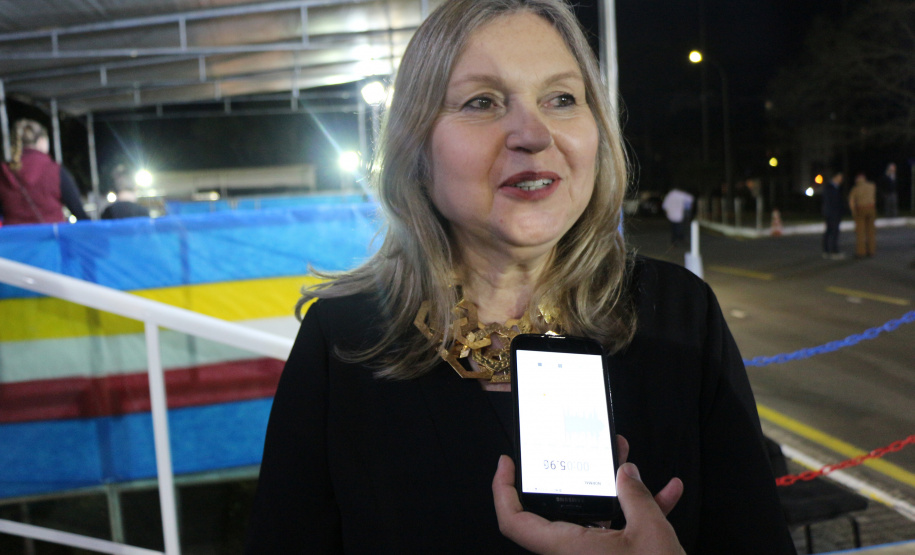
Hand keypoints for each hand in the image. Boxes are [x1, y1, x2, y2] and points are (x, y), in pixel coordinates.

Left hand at [492, 438, 684, 554]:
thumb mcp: (650, 531)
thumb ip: (635, 497)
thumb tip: (626, 473)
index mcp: (567, 547)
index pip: (514, 522)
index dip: (503, 490)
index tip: (507, 464)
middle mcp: (573, 553)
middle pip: (557, 508)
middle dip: (573, 474)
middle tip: (586, 451)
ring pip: (593, 515)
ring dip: (612, 491)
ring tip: (628, 463)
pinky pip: (618, 531)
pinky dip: (637, 512)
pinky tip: (667, 492)